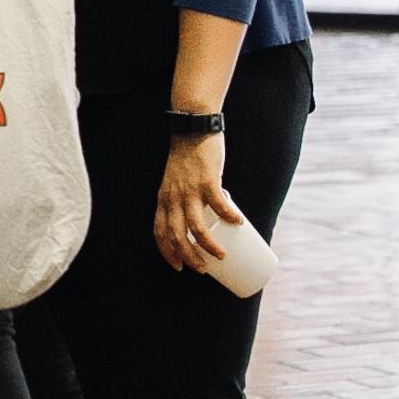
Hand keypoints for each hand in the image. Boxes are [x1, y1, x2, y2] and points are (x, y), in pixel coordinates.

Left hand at [155, 131, 244, 274]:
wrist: (192, 130)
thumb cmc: (187, 159)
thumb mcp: (176, 183)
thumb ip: (184, 200)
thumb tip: (205, 223)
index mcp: (164, 200)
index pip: (160, 232)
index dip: (167, 253)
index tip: (178, 267)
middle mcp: (173, 198)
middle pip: (177, 236)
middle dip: (189, 258)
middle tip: (202, 269)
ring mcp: (190, 190)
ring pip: (196, 228)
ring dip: (208, 246)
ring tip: (221, 256)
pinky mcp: (207, 181)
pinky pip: (219, 205)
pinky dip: (229, 216)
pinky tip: (238, 224)